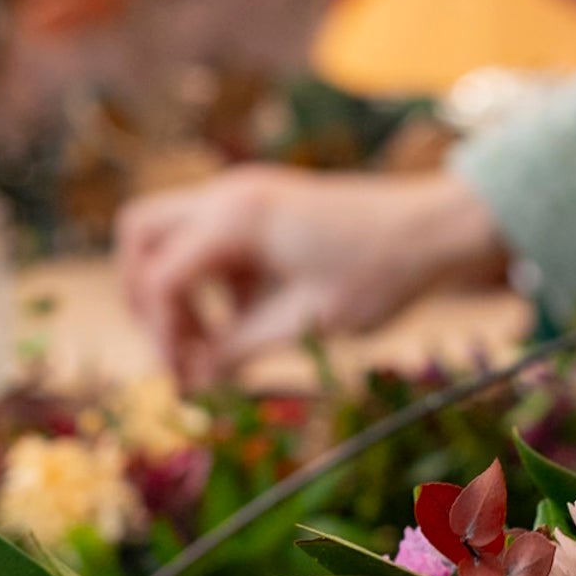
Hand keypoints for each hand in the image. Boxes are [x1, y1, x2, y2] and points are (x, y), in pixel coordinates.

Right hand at [117, 167, 508, 388]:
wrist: (436, 228)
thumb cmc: (381, 273)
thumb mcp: (308, 323)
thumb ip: (240, 350)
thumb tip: (192, 381)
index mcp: (236, 218)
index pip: (159, 278)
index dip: (161, 335)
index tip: (183, 380)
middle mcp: (228, 195)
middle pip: (138, 235)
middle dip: (144, 295)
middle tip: (177, 348)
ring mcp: (242, 195)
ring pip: (166, 234)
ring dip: (173, 287)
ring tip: (210, 343)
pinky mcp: (259, 208)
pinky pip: (204, 240)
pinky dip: (206, 280)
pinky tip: (242, 320)